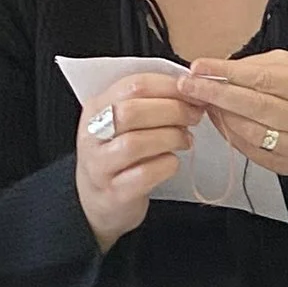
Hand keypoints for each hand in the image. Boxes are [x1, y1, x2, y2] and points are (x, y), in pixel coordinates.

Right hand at [75, 70, 192, 251]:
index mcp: (96, 107)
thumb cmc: (117, 155)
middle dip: (172, 110)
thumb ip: (147, 101)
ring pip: (135, 143)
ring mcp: (101, 165)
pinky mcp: (114, 192)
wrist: (96, 201)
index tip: (194, 91)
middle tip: (194, 116)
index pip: (132, 85)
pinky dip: (166, 165)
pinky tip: (173, 161)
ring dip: (170, 137)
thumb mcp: (122, 122)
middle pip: (132, 111)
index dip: (169, 86)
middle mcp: (93, 134)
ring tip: (186, 139)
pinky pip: (143, 175)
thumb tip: (187, 86)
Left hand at [177, 48, 287, 182]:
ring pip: (249, 131)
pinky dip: (229, 132)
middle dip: (216, 94)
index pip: (264, 79)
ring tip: (201, 99)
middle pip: (255, 106)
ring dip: (219, 114)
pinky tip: (218, 118)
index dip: (228, 73)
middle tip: (187, 85)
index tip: (199, 66)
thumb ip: (262, 65)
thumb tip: (221, 69)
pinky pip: (250, 150)